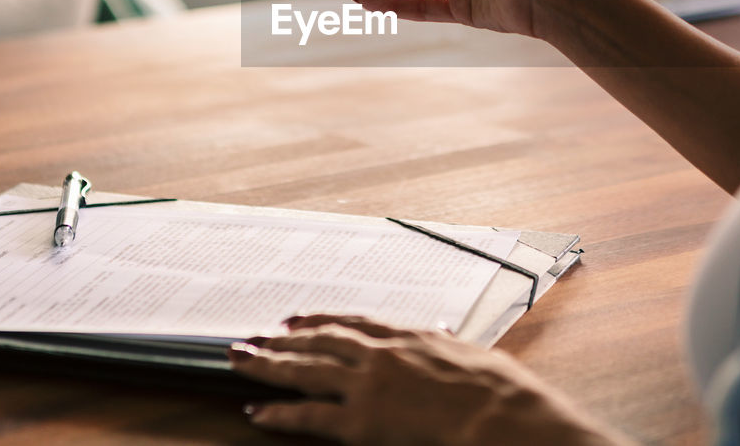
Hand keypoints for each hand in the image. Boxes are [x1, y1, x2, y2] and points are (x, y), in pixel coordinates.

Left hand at [229, 314, 631, 445]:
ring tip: (239, 359)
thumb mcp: (473, 354)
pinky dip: (280, 413)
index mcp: (409, 335)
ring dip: (268, 364)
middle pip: (319, 340)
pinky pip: (309, 415)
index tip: (297, 318)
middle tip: (252, 336)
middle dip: (282, 338)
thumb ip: (447, 344)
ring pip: (305, 369)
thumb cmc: (498, 391)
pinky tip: (257, 411)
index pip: (353, 321)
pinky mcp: (361, 420)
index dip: (320, 319)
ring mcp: (367, 385)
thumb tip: (443, 335)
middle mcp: (381, 354)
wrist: (499, 415)